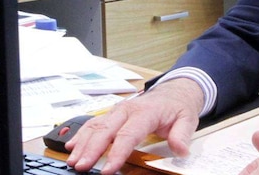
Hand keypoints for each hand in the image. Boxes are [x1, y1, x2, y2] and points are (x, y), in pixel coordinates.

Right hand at [64, 78, 204, 172]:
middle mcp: (127, 110)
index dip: (117, 153)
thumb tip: (180, 150)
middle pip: (106, 130)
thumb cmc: (177, 106)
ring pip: (95, 126)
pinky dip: (81, 134)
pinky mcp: (112, 114)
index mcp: (145, 112)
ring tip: (72, 160)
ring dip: (82, 143)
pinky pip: (93, 123)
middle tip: (82, 166)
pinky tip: (71, 146)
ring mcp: (117, 111)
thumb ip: (182, 135)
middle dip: (91, 149)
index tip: (108, 169)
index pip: (128, 134)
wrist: (173, 92)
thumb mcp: (187, 119)